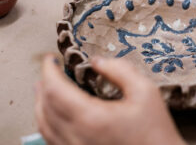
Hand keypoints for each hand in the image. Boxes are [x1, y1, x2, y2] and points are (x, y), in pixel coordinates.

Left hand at [35, 54, 185, 144]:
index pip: (56, 90)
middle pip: (45, 107)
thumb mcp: (145, 92)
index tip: (50, 60)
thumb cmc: (155, 132)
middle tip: (48, 71)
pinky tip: (52, 116)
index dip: (49, 72)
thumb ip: (120, 71)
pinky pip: (51, 140)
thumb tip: (97, 61)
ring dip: (41, 104)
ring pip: (43, 126)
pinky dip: (46, 123)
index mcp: (91, 118)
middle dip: (43, 85)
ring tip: (43, 89)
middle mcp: (76, 137)